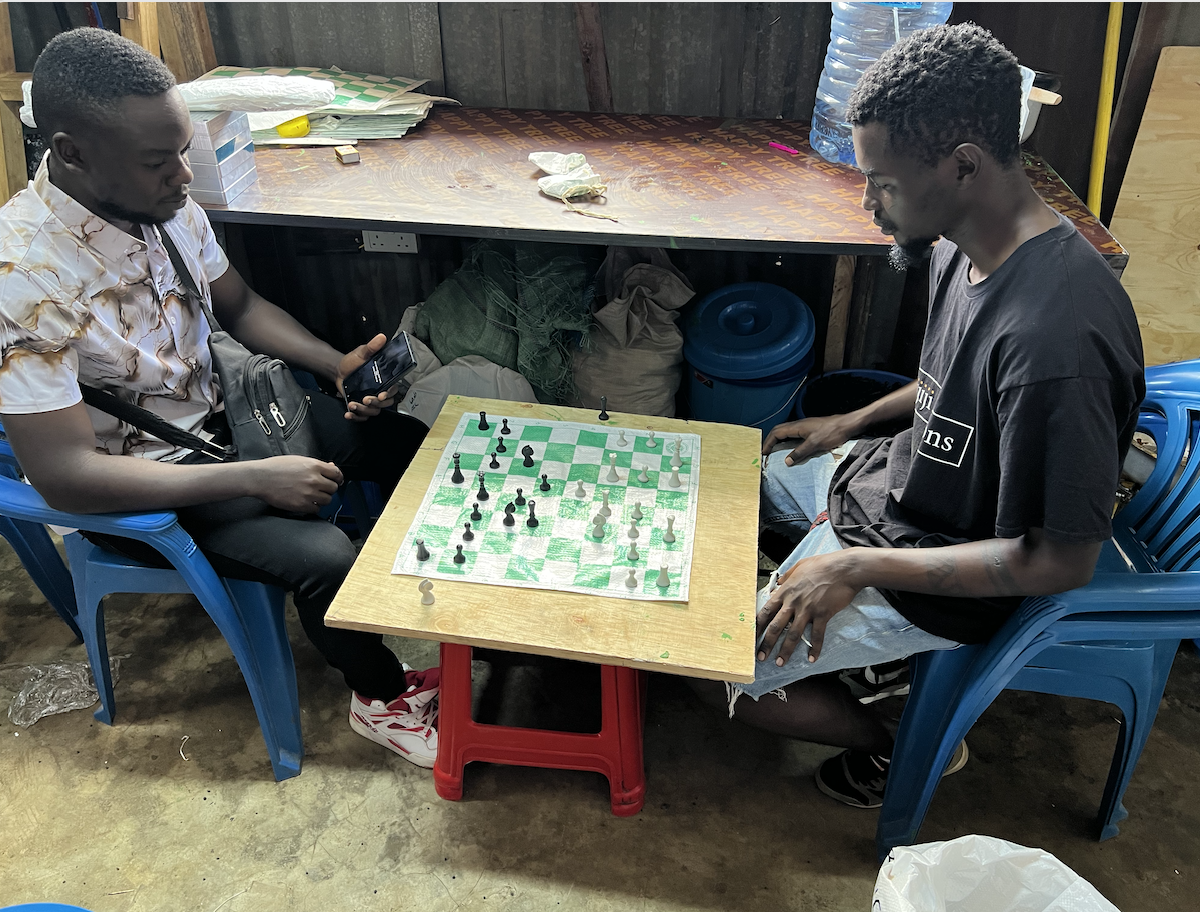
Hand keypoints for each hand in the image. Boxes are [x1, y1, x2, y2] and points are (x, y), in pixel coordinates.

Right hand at [250, 455, 343, 512]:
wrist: (260, 478)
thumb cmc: (276, 467)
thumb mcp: (298, 460)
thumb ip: (316, 465)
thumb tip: (330, 467)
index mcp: (314, 466)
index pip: (337, 473)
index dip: (338, 478)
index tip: (337, 481)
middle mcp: (314, 479)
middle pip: (333, 488)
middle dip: (328, 489)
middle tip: (321, 489)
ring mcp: (309, 493)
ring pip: (327, 500)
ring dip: (322, 499)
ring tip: (312, 496)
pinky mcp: (302, 505)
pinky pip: (317, 509)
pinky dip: (313, 507)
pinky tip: (306, 502)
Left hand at [335, 333, 399, 420]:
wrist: (338, 371)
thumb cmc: (352, 362)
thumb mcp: (361, 353)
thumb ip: (372, 347)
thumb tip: (382, 337)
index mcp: (383, 380)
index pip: (393, 391)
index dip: (389, 395)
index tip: (381, 395)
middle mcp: (379, 392)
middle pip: (385, 405)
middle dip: (375, 404)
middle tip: (365, 399)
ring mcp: (370, 401)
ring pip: (374, 412)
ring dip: (363, 411)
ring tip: (352, 405)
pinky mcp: (360, 408)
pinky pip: (363, 418)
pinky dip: (356, 418)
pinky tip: (348, 414)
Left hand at [757, 549, 860, 664]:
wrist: (844, 568)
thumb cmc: (823, 565)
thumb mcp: (799, 566)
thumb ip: (787, 576)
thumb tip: (780, 582)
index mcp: (786, 591)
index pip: (766, 611)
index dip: (757, 626)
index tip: (751, 636)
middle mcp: (793, 602)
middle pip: (776, 626)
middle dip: (766, 644)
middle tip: (761, 656)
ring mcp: (808, 609)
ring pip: (793, 634)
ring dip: (786, 650)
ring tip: (780, 662)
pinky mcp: (823, 614)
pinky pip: (817, 635)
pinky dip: (815, 648)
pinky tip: (812, 658)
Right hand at [762, 414, 856, 465]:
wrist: (846, 425)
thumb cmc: (831, 433)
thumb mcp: (814, 444)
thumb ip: (800, 452)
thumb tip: (786, 461)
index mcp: (797, 426)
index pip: (776, 433)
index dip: (768, 442)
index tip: (763, 453)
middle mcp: (798, 425)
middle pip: (778, 430)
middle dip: (770, 441)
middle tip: (766, 452)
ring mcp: (804, 426)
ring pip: (785, 432)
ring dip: (778, 440)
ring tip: (775, 451)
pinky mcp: (810, 429)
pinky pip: (793, 434)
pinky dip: (786, 441)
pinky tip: (790, 448)